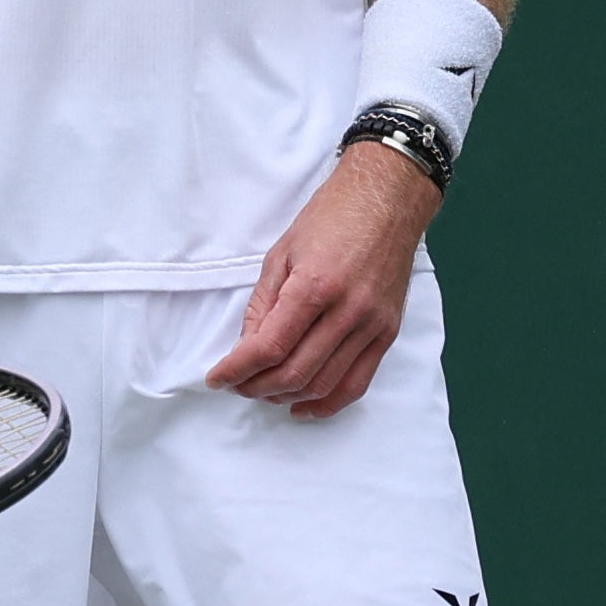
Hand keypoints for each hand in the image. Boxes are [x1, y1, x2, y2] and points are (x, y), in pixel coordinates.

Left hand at [208, 145, 439, 418]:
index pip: (269, 346)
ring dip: (286, 396)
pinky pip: (357, 383)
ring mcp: (372, 325)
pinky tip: (301, 405)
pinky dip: (327, 403)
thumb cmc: (332, 218)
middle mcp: (347, 310)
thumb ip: (263, 305)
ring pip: (324, 384)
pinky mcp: (387, 333)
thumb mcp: (282, 253)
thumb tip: (247, 348)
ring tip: (264, 391)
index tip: (217, 378)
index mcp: (315, 285)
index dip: (237, 370)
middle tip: (236, 385)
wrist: (388, 200)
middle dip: (256, 387)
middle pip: (295, 372)